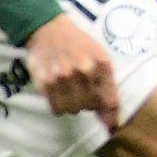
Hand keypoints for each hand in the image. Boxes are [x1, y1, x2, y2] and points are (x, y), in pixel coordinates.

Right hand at [25, 14, 118, 129]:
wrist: (48, 28)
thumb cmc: (78, 43)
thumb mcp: (99, 55)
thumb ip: (107, 84)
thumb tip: (111, 118)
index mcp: (102, 63)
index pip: (110, 101)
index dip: (111, 117)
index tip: (111, 127)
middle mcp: (84, 70)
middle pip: (91, 107)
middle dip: (89, 104)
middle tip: (83, 92)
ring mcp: (63, 77)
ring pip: (73, 110)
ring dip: (73, 105)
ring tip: (70, 91)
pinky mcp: (45, 82)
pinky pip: (56, 108)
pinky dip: (58, 105)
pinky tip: (58, 93)